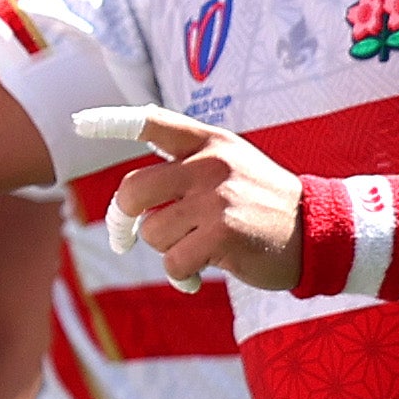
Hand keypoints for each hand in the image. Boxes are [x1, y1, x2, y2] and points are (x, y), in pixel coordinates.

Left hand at [95, 108, 304, 292]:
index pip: (153, 122)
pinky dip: (181, 275)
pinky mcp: (223, 232)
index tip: (79, 124)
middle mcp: (210, 163)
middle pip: (133, 191)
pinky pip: (174, 262)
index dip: (111, 122)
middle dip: (121, 220)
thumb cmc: (263, 203)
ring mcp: (217, 197)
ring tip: (195, 250)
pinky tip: (200, 274)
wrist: (319, 231)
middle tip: (122, 238)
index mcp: (210, 142)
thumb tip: (133, 179)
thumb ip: (189, 161)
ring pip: (153, 232)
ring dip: (166, 251)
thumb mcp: (233, 164)